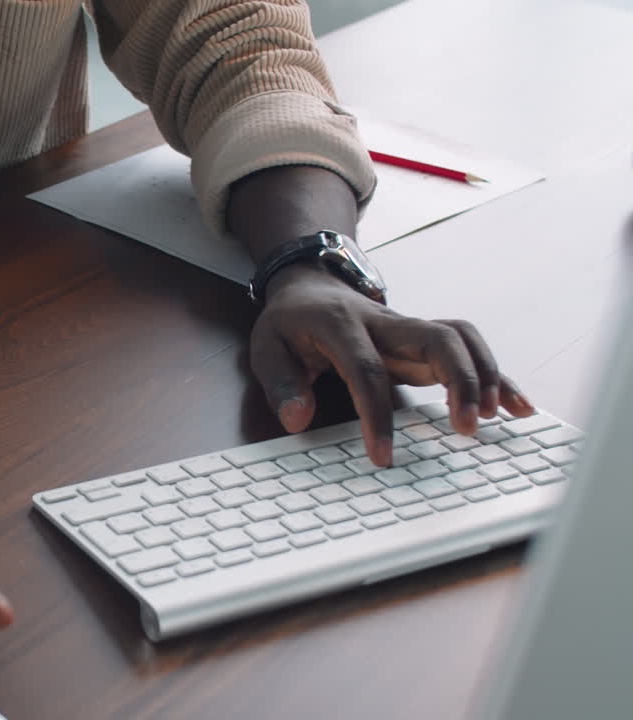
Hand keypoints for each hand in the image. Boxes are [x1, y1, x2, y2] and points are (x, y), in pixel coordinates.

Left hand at [249, 265, 534, 466]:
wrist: (310, 286)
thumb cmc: (290, 323)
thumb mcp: (266, 348)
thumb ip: (281, 384)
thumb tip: (297, 419)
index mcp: (341, 326)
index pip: (366, 370)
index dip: (376, 415)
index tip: (383, 456)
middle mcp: (385, 323)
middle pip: (436, 338)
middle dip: (460, 380)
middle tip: (467, 428)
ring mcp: (409, 330)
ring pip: (460, 338)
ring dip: (485, 374)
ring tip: (496, 418)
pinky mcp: (424, 341)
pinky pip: (468, 350)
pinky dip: (497, 376)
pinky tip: (517, 406)